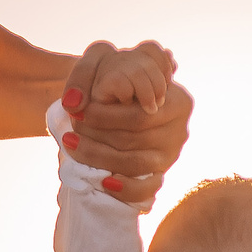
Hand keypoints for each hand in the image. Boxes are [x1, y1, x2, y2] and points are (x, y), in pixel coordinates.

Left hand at [62, 40, 192, 205]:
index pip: (138, 115)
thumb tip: (74, 103)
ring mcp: (171, 155)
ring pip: (136, 163)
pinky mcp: (160, 175)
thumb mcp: (100, 60)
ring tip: (71, 146)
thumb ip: (86, 71)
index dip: (105, 117)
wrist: (112, 99)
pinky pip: (147, 190)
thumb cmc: (109, 77)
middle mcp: (180, 129)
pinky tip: (103, 181)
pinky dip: (124, 189)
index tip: (78, 113)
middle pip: (136, 139)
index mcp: (176, 99)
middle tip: (71, 131)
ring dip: (100, 158)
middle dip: (98, 136)